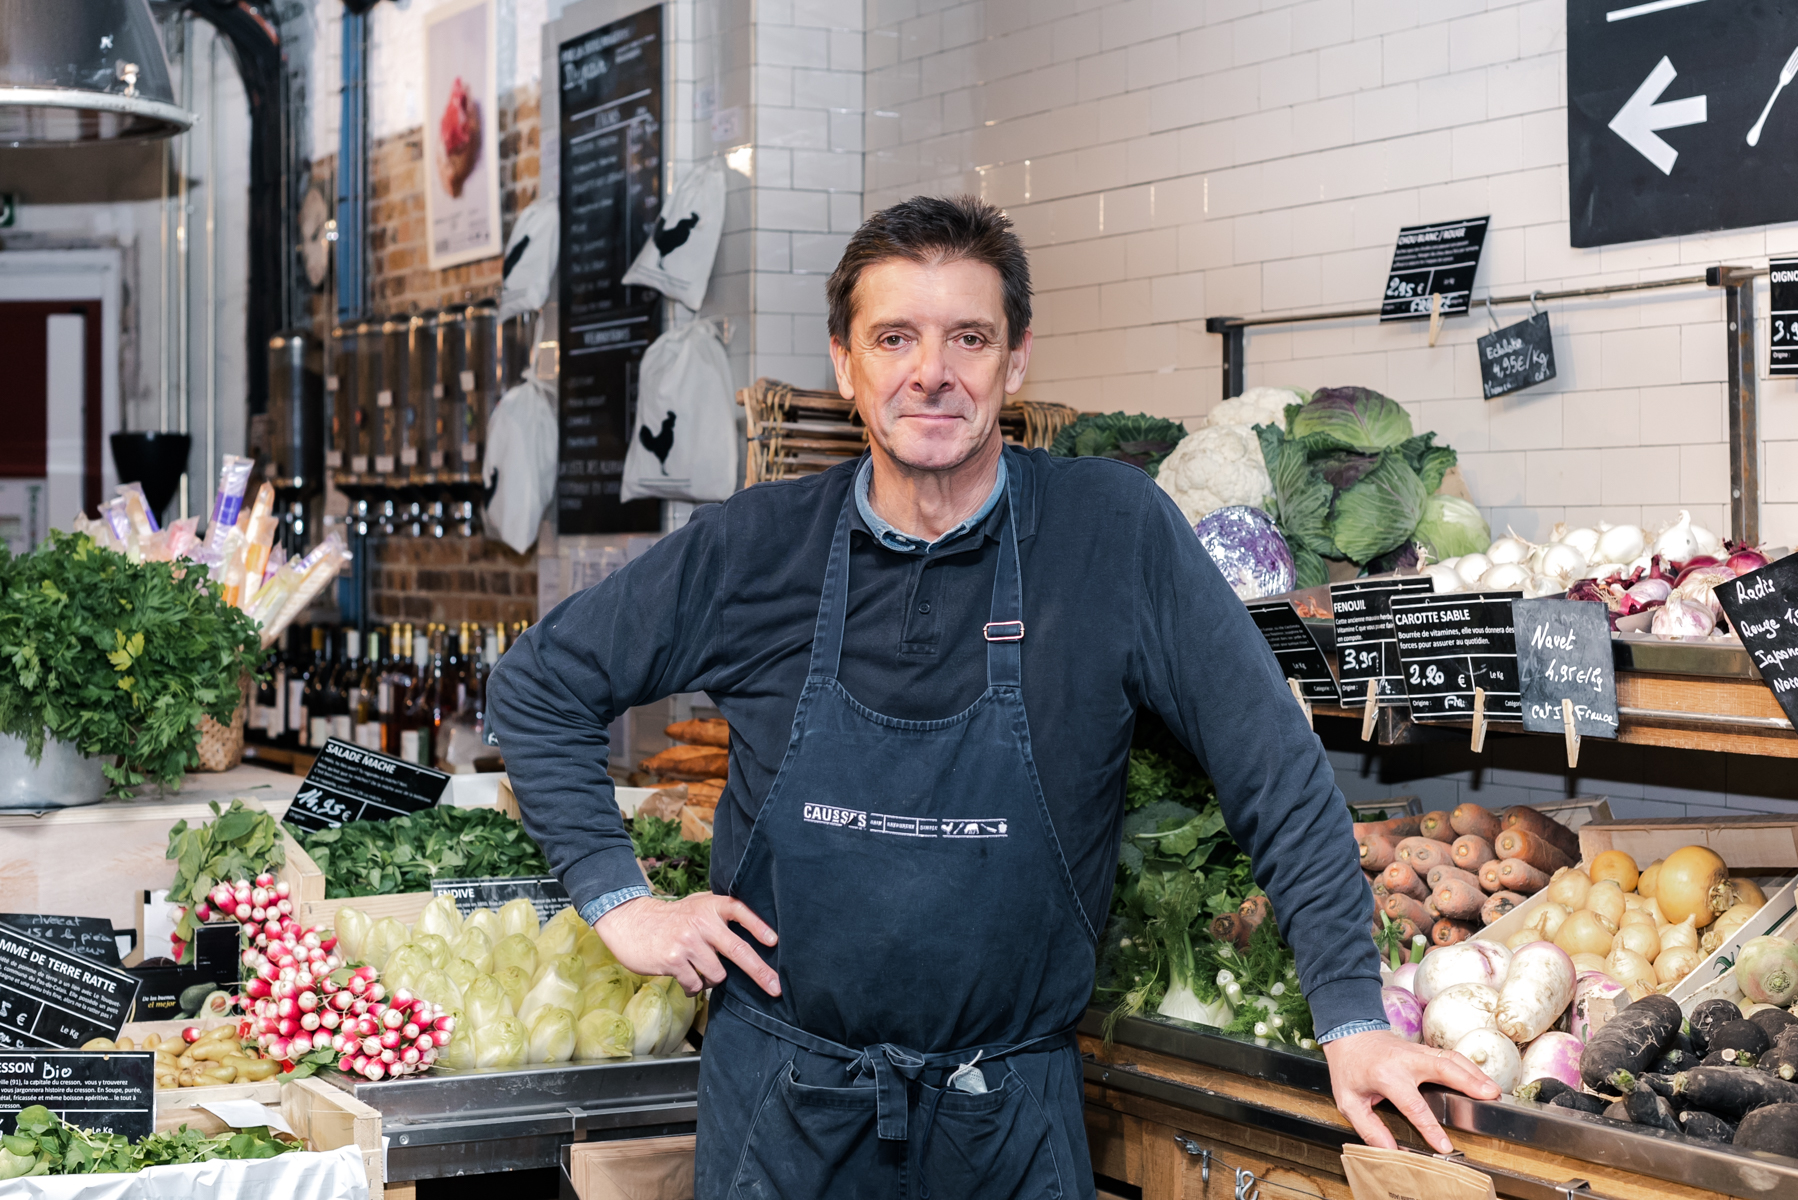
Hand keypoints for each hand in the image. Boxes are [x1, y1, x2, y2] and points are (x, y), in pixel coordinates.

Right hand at [594, 893, 780, 997]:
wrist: (630, 921)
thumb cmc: (670, 917)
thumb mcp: (696, 905)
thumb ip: (720, 913)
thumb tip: (755, 931)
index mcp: (710, 906)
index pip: (740, 911)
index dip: (759, 927)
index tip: (775, 942)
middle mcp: (701, 922)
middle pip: (738, 950)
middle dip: (760, 973)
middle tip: (775, 988)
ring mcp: (687, 942)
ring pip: (717, 974)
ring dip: (712, 980)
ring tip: (699, 970)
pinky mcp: (673, 960)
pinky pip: (696, 985)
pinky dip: (694, 987)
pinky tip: (685, 979)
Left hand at [1322, 1031, 1499, 1152]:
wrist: (1349, 1032)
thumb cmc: (1349, 1067)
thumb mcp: (1349, 1100)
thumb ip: (1369, 1127)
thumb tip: (1389, 1149)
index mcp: (1386, 1075)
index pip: (1413, 1105)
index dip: (1430, 1128)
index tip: (1444, 1145)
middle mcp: (1405, 1061)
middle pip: (1443, 1069)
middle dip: (1468, 1083)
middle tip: (1490, 1097)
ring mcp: (1417, 1051)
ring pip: (1451, 1059)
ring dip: (1474, 1073)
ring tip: (1493, 1091)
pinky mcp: (1424, 1049)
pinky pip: (1450, 1055)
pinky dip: (1468, 1066)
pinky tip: (1481, 1078)